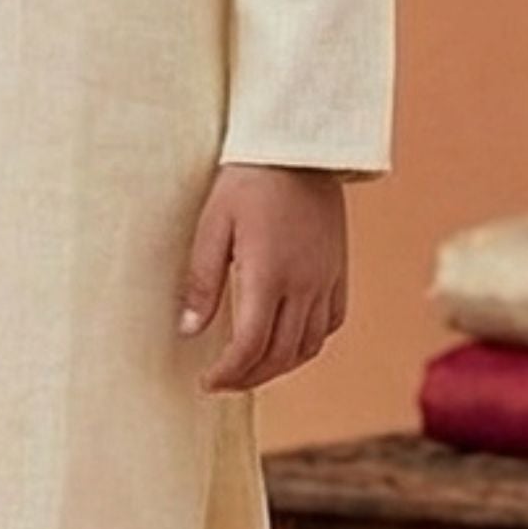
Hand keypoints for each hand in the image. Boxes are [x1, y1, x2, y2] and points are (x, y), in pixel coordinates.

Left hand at [178, 164, 347, 391]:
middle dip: (248, 378)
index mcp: (268, 274)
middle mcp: (304, 283)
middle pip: (280, 354)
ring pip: (309, 346)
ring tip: (250, 370)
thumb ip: (202, 282)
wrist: (299, 145)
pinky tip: (286, 343)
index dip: (228, 373)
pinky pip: (331, 322)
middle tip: (222, 383)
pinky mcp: (339, 269)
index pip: (250, 346)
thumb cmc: (247, 181)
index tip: (207, 382)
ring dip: (279, 367)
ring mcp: (326, 278)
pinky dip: (308, 344)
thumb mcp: (211, 226)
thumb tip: (189, 331)